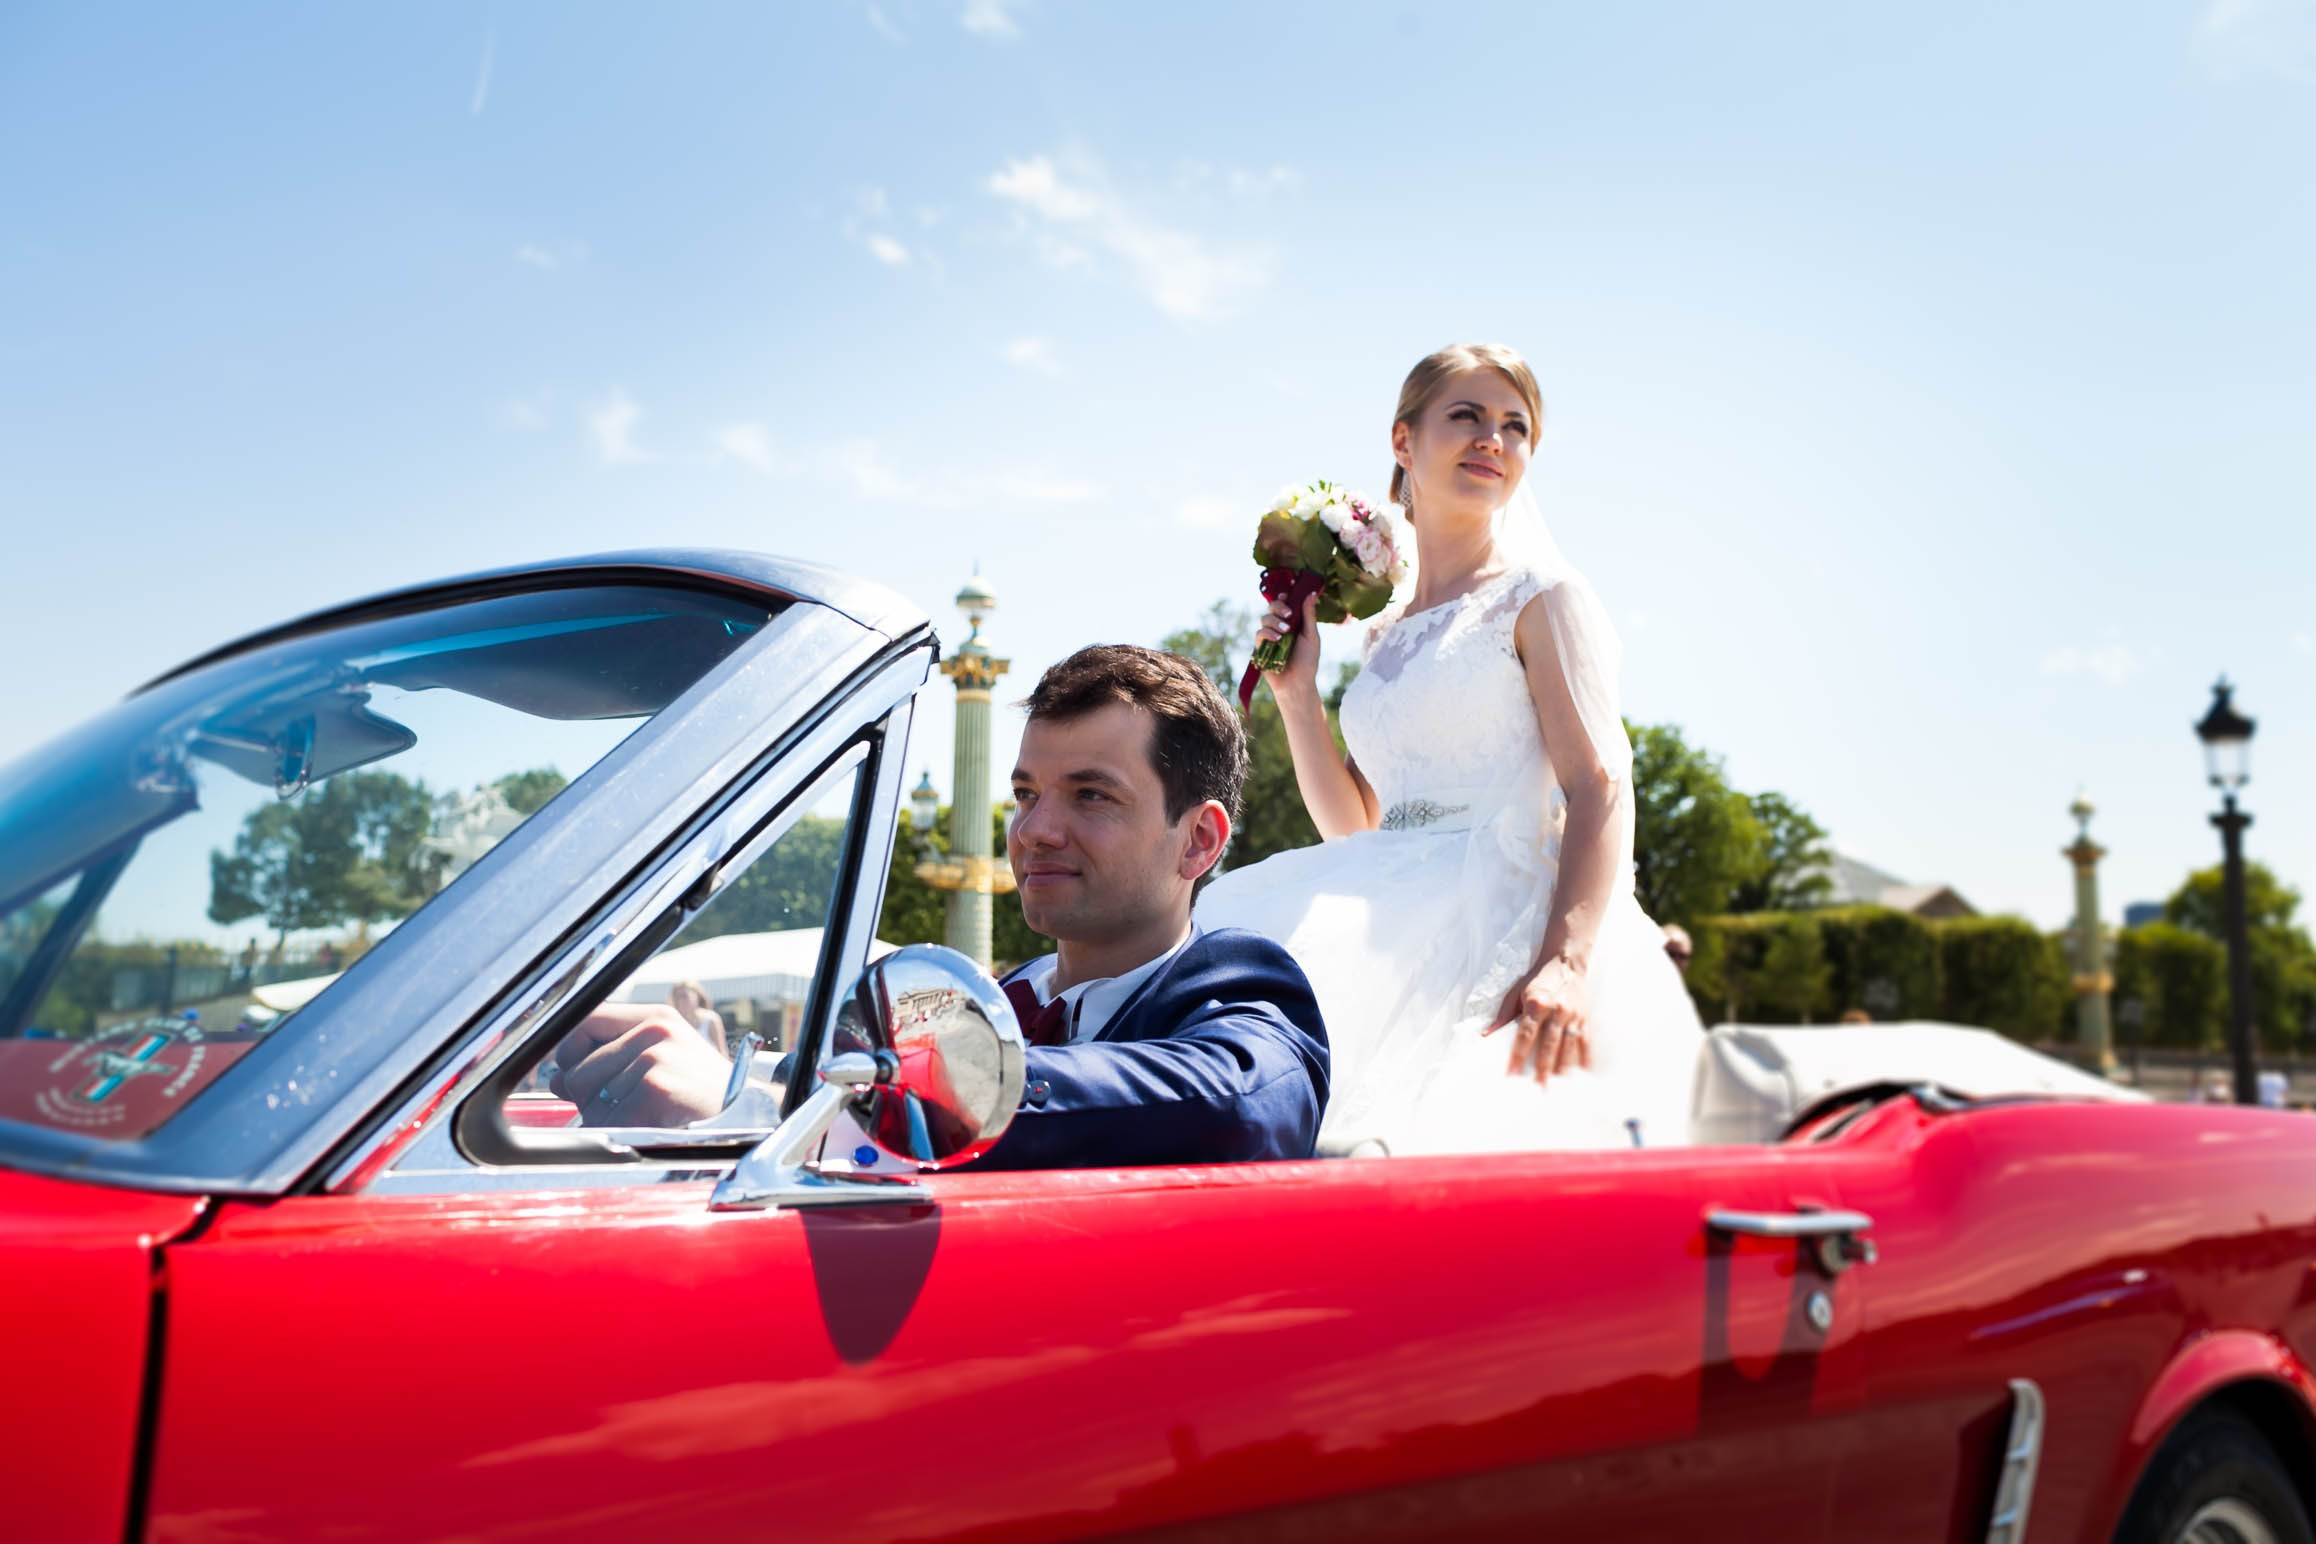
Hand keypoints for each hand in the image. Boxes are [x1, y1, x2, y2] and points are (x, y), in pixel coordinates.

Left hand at [548, 1002, 732, 1125]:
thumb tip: (558, 1077)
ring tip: (647, 1116)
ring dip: (607, 1120)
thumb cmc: (703, 1094)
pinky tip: (650, 1130)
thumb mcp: (664, 1059)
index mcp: (655, 1017)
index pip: (583, 1022)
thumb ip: (610, 1059)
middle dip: (589, 1097)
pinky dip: (620, 1136)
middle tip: (629, 1105)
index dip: (570, 1053)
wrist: (751, 1118)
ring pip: (588, 1100)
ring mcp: (654, 1059)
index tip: (575, 1073)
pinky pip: (607, 1123)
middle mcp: (654, 1031)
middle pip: (577, 1070)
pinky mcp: (655, 1090)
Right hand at [1255, 591, 1321, 700]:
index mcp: (1292, 622)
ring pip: (1264, 619)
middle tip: (1288, 614)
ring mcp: (1269, 637)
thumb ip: (1309, 615)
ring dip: (1274, 622)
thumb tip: (1312, 593)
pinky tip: (1277, 640)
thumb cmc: (1307, 662)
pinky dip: (1267, 634)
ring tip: (1285, 632)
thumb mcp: (1311, 636)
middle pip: (1272, 607)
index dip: (1284, 597)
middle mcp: (1279, 627)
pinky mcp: (1260, 648)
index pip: (1285, 603)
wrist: (1297, 684)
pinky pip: (1259, 634)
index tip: (1288, 594)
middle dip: (1278, 607)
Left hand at [1484, 956, 1592, 1084]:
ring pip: (1568, 1046)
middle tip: (1538, 1088)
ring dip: (1563, 1068)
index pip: (1525, 1034)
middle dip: (1542, 1068)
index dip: (1518, 1055)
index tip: (1512, 1073)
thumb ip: (1503, 1015)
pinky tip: (1582, 1073)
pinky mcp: (1585, 1017)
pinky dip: (1585, 1058)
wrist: (1565, 962)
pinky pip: (1586, 1041)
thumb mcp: (1516, 992)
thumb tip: (1487, 1035)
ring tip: (1559, 1085)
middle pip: (1548, 1045)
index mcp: (1535, 1003)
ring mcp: (1572, 1015)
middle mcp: (1555, 1010)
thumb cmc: (1537, 979)